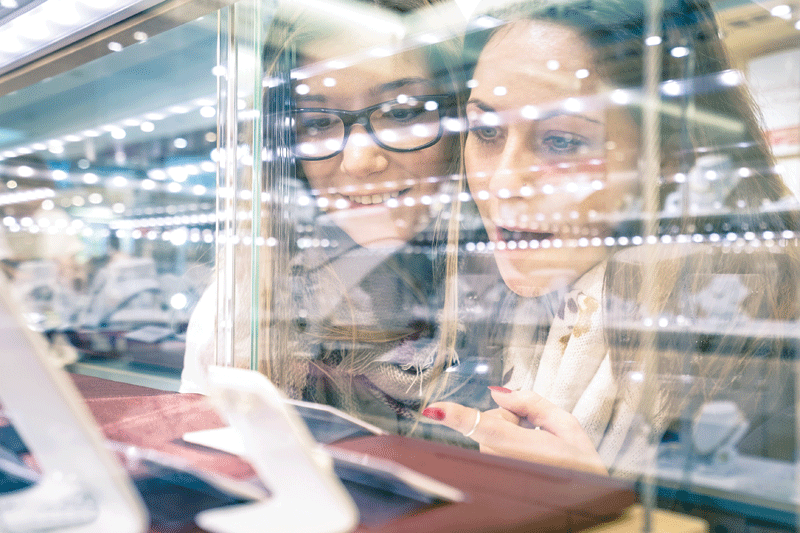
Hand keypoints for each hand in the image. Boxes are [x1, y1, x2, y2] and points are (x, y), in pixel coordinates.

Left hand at [423, 387, 607, 475]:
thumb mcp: (566, 425)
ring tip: (539, 449)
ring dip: (510, 433)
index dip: (456, 416)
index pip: (483, 427)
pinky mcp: (495, 478)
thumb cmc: (580, 465)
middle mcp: (504, 462)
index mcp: (522, 448)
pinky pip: (493, 449)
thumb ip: (531, 403)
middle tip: (541, 433)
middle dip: (511, 418)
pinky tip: (530, 457)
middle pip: (492, 421)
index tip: (433, 410)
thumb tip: (498, 391)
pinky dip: (508, 446)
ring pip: (491, 435)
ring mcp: (497, 473)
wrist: (589, 499)